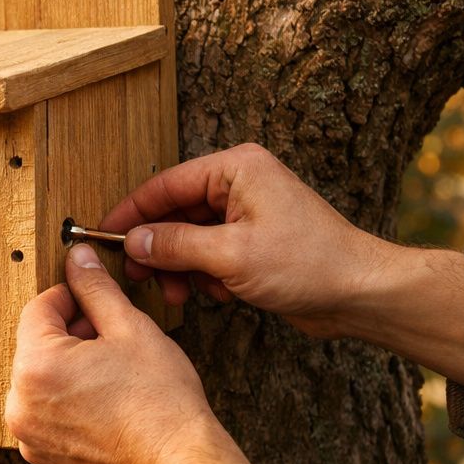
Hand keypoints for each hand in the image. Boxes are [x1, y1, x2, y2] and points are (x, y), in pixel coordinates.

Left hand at [5, 244, 257, 463]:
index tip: (92, 296)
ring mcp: (29, 434)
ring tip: (112, 371)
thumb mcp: (130, 329)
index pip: (37, 309)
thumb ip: (96, 289)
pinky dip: (67, 400)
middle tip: (111, 336)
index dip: (68, 295)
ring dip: (68, 367)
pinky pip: (46, 412)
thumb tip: (78, 259)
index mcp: (35, 366)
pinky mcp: (43, 455)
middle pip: (35, 346)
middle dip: (69, 334)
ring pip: (40, 380)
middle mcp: (20, 403)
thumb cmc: (161, 403)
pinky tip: (105, 400)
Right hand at [100, 143, 463, 385]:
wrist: (359, 293)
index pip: (165, 185)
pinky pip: (208, 255)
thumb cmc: (309, 263)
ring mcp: (246, 214)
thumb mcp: (230, 256)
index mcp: (236, 169)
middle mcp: (239, 184)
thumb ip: (175, 245)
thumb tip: (134, 242)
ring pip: (188, 238)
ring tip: (179, 294)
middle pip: (173, 212)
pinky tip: (217, 295)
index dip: (131, 214)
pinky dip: (203, 276)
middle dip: (157, 248)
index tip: (103, 238)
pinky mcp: (252, 242)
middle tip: (138, 276)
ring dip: (179, 268)